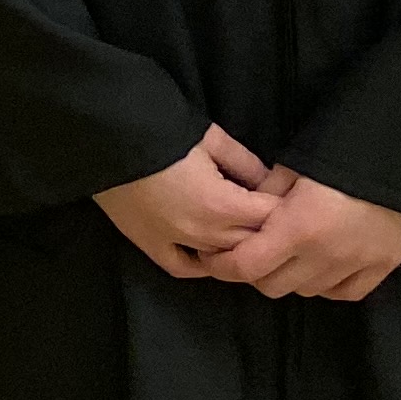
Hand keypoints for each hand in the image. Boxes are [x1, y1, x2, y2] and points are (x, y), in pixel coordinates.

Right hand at [96, 125, 277, 278]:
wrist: (106, 136)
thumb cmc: (161, 132)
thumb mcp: (212, 138)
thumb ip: (246, 162)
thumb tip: (271, 180)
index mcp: (221, 204)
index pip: (271, 219)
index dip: (286, 211)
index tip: (294, 202)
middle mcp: (202, 232)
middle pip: (252, 244)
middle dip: (269, 232)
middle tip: (277, 219)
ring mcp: (174, 241)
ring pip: (222, 260)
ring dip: (238, 249)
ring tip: (249, 235)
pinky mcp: (150, 244)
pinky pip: (184, 268)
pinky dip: (202, 266)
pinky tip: (211, 257)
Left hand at [197, 169, 400, 301]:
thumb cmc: (340, 156)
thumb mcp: (293, 167)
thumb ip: (264, 193)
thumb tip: (242, 210)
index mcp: (296, 229)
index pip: (246, 266)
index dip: (222, 266)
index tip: (210, 257)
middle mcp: (324, 256)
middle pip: (272, 285)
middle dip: (253, 272)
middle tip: (249, 253)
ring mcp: (355, 266)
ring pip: (306, 291)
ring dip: (289, 278)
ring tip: (286, 257)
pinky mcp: (382, 268)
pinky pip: (344, 293)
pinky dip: (327, 285)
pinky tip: (321, 268)